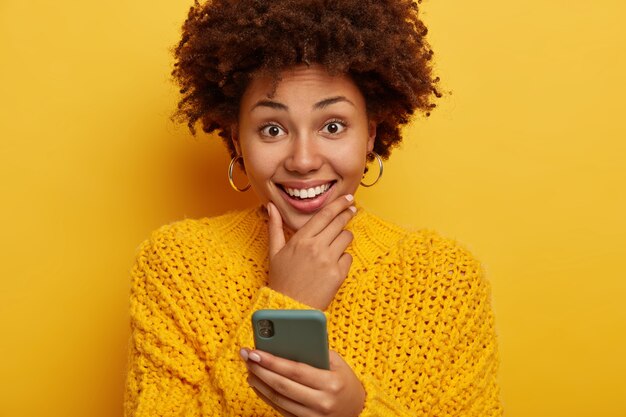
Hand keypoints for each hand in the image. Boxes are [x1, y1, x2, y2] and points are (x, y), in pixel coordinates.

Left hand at [240, 348, 365, 416]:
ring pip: (278, 399)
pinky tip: (257, 383)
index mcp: (331, 383)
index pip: (295, 371)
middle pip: (282, 385)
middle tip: (246, 355)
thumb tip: (286, 338)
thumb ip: (315, 351)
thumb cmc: (344, 380)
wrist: (358, 410)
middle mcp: (321, 402)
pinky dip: (265, 395)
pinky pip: (280, 409)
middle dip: (260, 369)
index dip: (272, 361)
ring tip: (248, 368)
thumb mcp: (337, 363)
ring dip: (259, 383)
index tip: (255, 351)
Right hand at [267, 195, 355, 309]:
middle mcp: (316, 247)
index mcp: (301, 239)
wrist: (290, 308)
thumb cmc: (281, 279)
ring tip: (338, 241)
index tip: (347, 198)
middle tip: (352, 209)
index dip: (338, 204)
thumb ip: (275, 226)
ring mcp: (328, 261)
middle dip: (347, 214)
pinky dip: (343, 258)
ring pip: (346, 238)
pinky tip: (334, 263)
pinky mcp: (338, 274)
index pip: (324, 215)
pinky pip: (348, 257)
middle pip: (339, 223)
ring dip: (345, 237)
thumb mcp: (275, 251)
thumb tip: (271, 206)